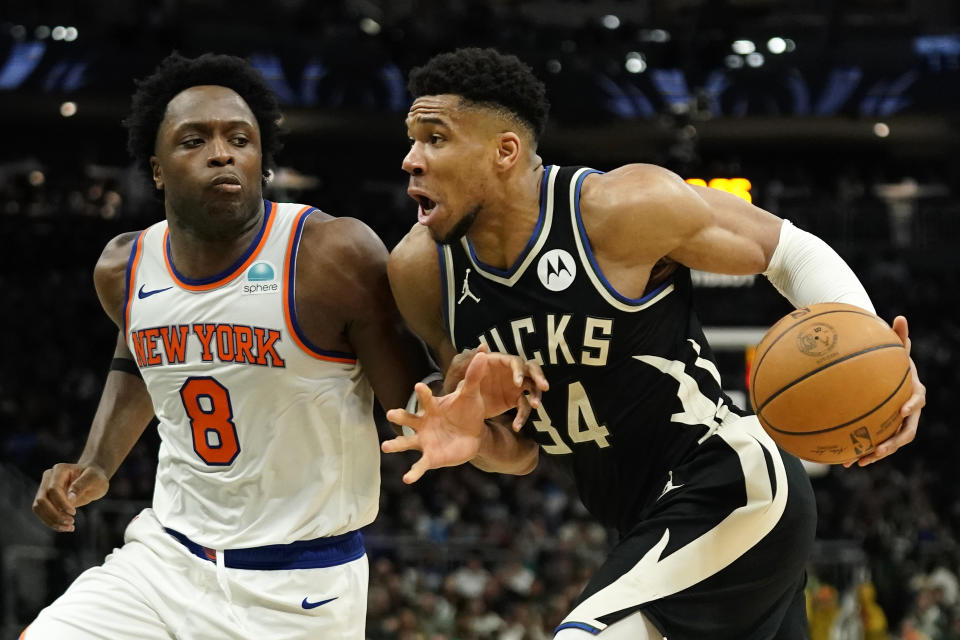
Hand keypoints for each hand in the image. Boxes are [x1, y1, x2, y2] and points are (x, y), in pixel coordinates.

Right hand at [32, 463, 108, 531]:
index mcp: (60, 470)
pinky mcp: (46, 500)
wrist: (92, 478)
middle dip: (54, 514)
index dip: (61, 503)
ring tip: (69, 527)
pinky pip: (42, 513)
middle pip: (41, 500)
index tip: (74, 513)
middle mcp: (48, 478)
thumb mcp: (94, 479)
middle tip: (71, 522)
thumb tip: (69, 499)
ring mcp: (45, 489)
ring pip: (38, 508)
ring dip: (51, 521)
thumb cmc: (95, 477)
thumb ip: (81, 486)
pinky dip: (51, 522)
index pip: (53, 489)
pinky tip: (65, 527)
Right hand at [383, 352, 490, 482]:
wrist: (473, 436)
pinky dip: (414, 472)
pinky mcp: (431, 457)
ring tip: (385, 447)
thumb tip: (482, 350)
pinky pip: (420, 465)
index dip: (423, 393)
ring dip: (396, 445)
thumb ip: (474, 376)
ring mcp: (425, 441)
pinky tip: (407, 479)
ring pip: (407, 442)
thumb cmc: (467, 412)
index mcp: (432, 407)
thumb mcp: (471, 395)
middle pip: (408, 418)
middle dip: (400, 416)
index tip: (419, 385)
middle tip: (391, 414)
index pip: (426, 398)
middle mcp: (423, 423)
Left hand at [442, 343, 548, 428]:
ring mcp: (515, 385)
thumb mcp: (467, 384)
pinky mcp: (516, 399)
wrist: (464, 409)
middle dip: (538, 376)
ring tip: (536, 406)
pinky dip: (522, 415)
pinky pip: (525, 405)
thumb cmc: (464, 392)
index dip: (519, 370)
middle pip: (531, 369)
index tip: (518, 383)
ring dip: (536, 395)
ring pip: (533, 386)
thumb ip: (473, 368)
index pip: (515, 361)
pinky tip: (516, 426)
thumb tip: (483, 346)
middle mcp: (510, 371)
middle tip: (544, 387)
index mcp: (499, 362)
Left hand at [845, 315, 925, 466]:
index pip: (918, 401)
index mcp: (913, 393)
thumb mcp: (895, 347)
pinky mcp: (881, 431)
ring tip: (858, 461)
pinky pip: (872, 444)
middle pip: (906, 432)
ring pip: (889, 444)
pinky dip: (859, 452)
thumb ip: (897, 336)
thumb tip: (900, 316)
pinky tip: (841, 460)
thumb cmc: (891, 360)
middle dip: (893, 443)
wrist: (888, 375)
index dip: (911, 406)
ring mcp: (894, 424)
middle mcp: (907, 413)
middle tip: (880, 449)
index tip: (901, 410)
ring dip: (875, 454)